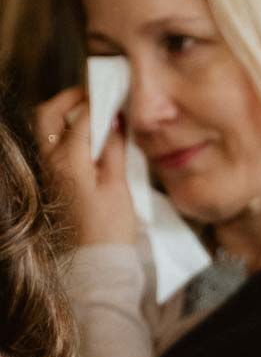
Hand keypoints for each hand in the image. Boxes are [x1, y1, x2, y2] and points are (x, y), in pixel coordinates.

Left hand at [36, 86, 138, 248]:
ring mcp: (50, 173)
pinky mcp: (56, 184)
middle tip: (94, 95)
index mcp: (67, 160)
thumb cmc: (110, 229)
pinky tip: (93, 141)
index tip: (116, 92)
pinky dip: (70, 135)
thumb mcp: (118, 186)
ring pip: (48, 131)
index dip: (99, 101)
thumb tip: (114, 121)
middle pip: (48, 116)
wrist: (97, 264)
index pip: (81, 117)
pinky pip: (56, 148)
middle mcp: (51, 163)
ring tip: (97, 116)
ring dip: (68, 116)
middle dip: (69, 99)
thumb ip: (113, 149)